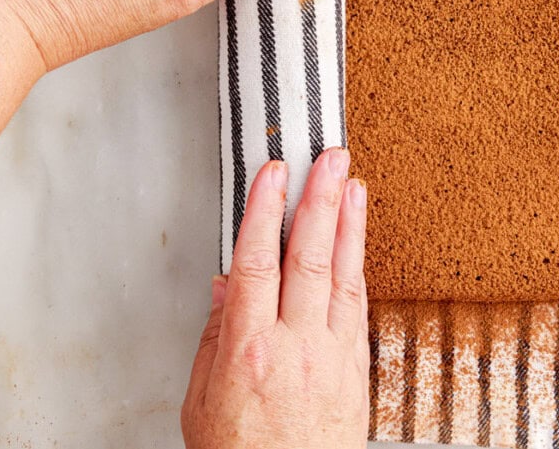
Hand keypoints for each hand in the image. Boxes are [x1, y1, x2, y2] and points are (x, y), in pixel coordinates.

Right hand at [182, 148, 368, 448]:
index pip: (258, 264)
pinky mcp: (355, 368)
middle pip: (308, 258)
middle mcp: (295, 346)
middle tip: (329, 158)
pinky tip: (357, 239)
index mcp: (249, 351)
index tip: (273, 173)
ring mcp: (331, 356)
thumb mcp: (201, 400)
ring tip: (351, 182)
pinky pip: (357, 305)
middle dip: (319, 200)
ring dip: (347, 223)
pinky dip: (357, 266)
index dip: (265, 212)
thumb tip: (228, 286)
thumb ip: (215, 337)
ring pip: (342, 275)